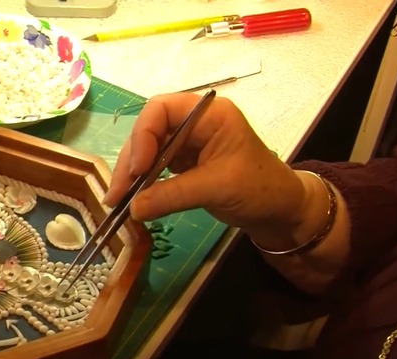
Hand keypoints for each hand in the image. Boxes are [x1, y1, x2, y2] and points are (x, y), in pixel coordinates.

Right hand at [104, 93, 305, 231]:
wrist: (280, 211)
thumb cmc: (259, 188)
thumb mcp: (217, 188)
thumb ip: (173, 195)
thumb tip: (132, 209)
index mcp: (209, 114)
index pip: (162, 109)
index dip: (143, 135)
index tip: (138, 169)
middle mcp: (194, 123)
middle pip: (149, 131)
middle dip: (131, 161)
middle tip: (117, 193)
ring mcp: (187, 143)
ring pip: (147, 150)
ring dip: (131, 175)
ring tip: (116, 202)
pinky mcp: (183, 163)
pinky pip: (154, 169)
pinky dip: (141, 184)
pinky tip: (130, 201)